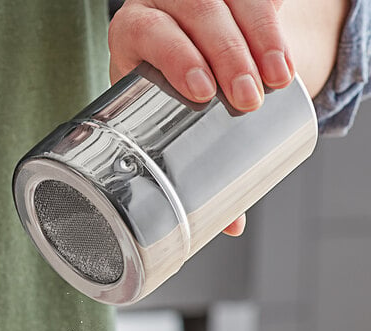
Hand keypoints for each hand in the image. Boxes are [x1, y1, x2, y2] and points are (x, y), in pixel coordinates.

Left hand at [109, 0, 294, 235]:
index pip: (151, 32)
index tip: (202, 91)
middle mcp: (161, 4)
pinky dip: (273, 19)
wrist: (178, 47)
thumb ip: (189, 160)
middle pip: (196, 12)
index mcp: (133, 35)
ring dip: (259, 35)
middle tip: (248, 97)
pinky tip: (284, 51)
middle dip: (228, 54)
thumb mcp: (162, 118)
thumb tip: (228, 223)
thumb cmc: (163, 92)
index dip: (177, 55)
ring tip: (278, 77)